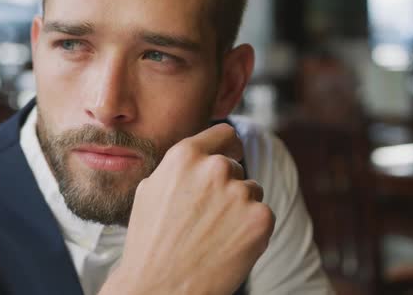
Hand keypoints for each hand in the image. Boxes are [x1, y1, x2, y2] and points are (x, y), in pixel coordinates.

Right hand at [99, 124, 274, 294]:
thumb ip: (180, 167)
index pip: (225, 133)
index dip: (228, 146)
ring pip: (250, 192)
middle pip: (236, 168)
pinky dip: (251, 230)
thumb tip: (201, 157)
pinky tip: (227, 246)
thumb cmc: (150, 243)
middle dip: (227, 187)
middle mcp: (215, 167)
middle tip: (207, 217)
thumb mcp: (151, 190)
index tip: (232, 154)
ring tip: (213, 235)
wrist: (160, 288)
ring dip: (239, 208)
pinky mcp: (260, 218)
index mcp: (186, 155)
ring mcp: (240, 192)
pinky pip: (262, 215)